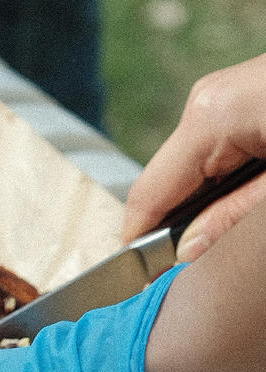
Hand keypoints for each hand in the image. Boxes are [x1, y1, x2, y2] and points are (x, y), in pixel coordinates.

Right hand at [123, 55, 265, 256]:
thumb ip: (232, 217)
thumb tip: (186, 251)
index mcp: (210, 118)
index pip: (151, 191)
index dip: (138, 237)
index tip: (137, 277)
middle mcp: (204, 100)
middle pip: (166, 178)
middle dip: (171, 221)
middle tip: (182, 265)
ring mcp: (219, 94)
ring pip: (188, 164)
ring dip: (197, 200)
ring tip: (210, 232)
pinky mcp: (235, 96)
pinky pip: (210, 146)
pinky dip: (214, 178)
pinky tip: (233, 198)